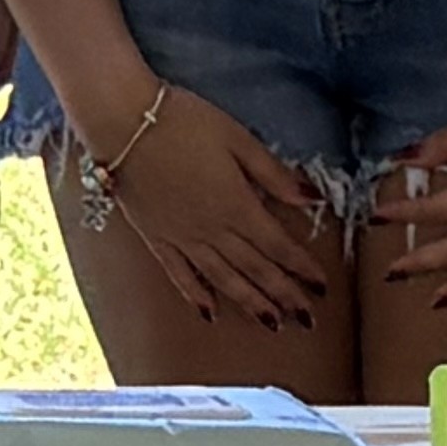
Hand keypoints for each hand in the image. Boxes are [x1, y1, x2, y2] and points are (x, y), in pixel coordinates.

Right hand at [56, 77, 340, 330]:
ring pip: (223, 280)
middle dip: (285, 296)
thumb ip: (273, 174)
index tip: (322, 286)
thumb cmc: (184, 122)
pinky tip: (210, 313)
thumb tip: (311, 199)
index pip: (278, 246)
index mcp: (237, 205)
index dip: (302, 268)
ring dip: (250, 303)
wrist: (124, 123)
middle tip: (308, 320)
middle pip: (256, 270)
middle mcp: (213, 231)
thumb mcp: (238, 139)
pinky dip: (196, 296)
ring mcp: (182, 238)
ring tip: (272, 323)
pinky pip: (180, 275)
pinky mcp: (156, 238)